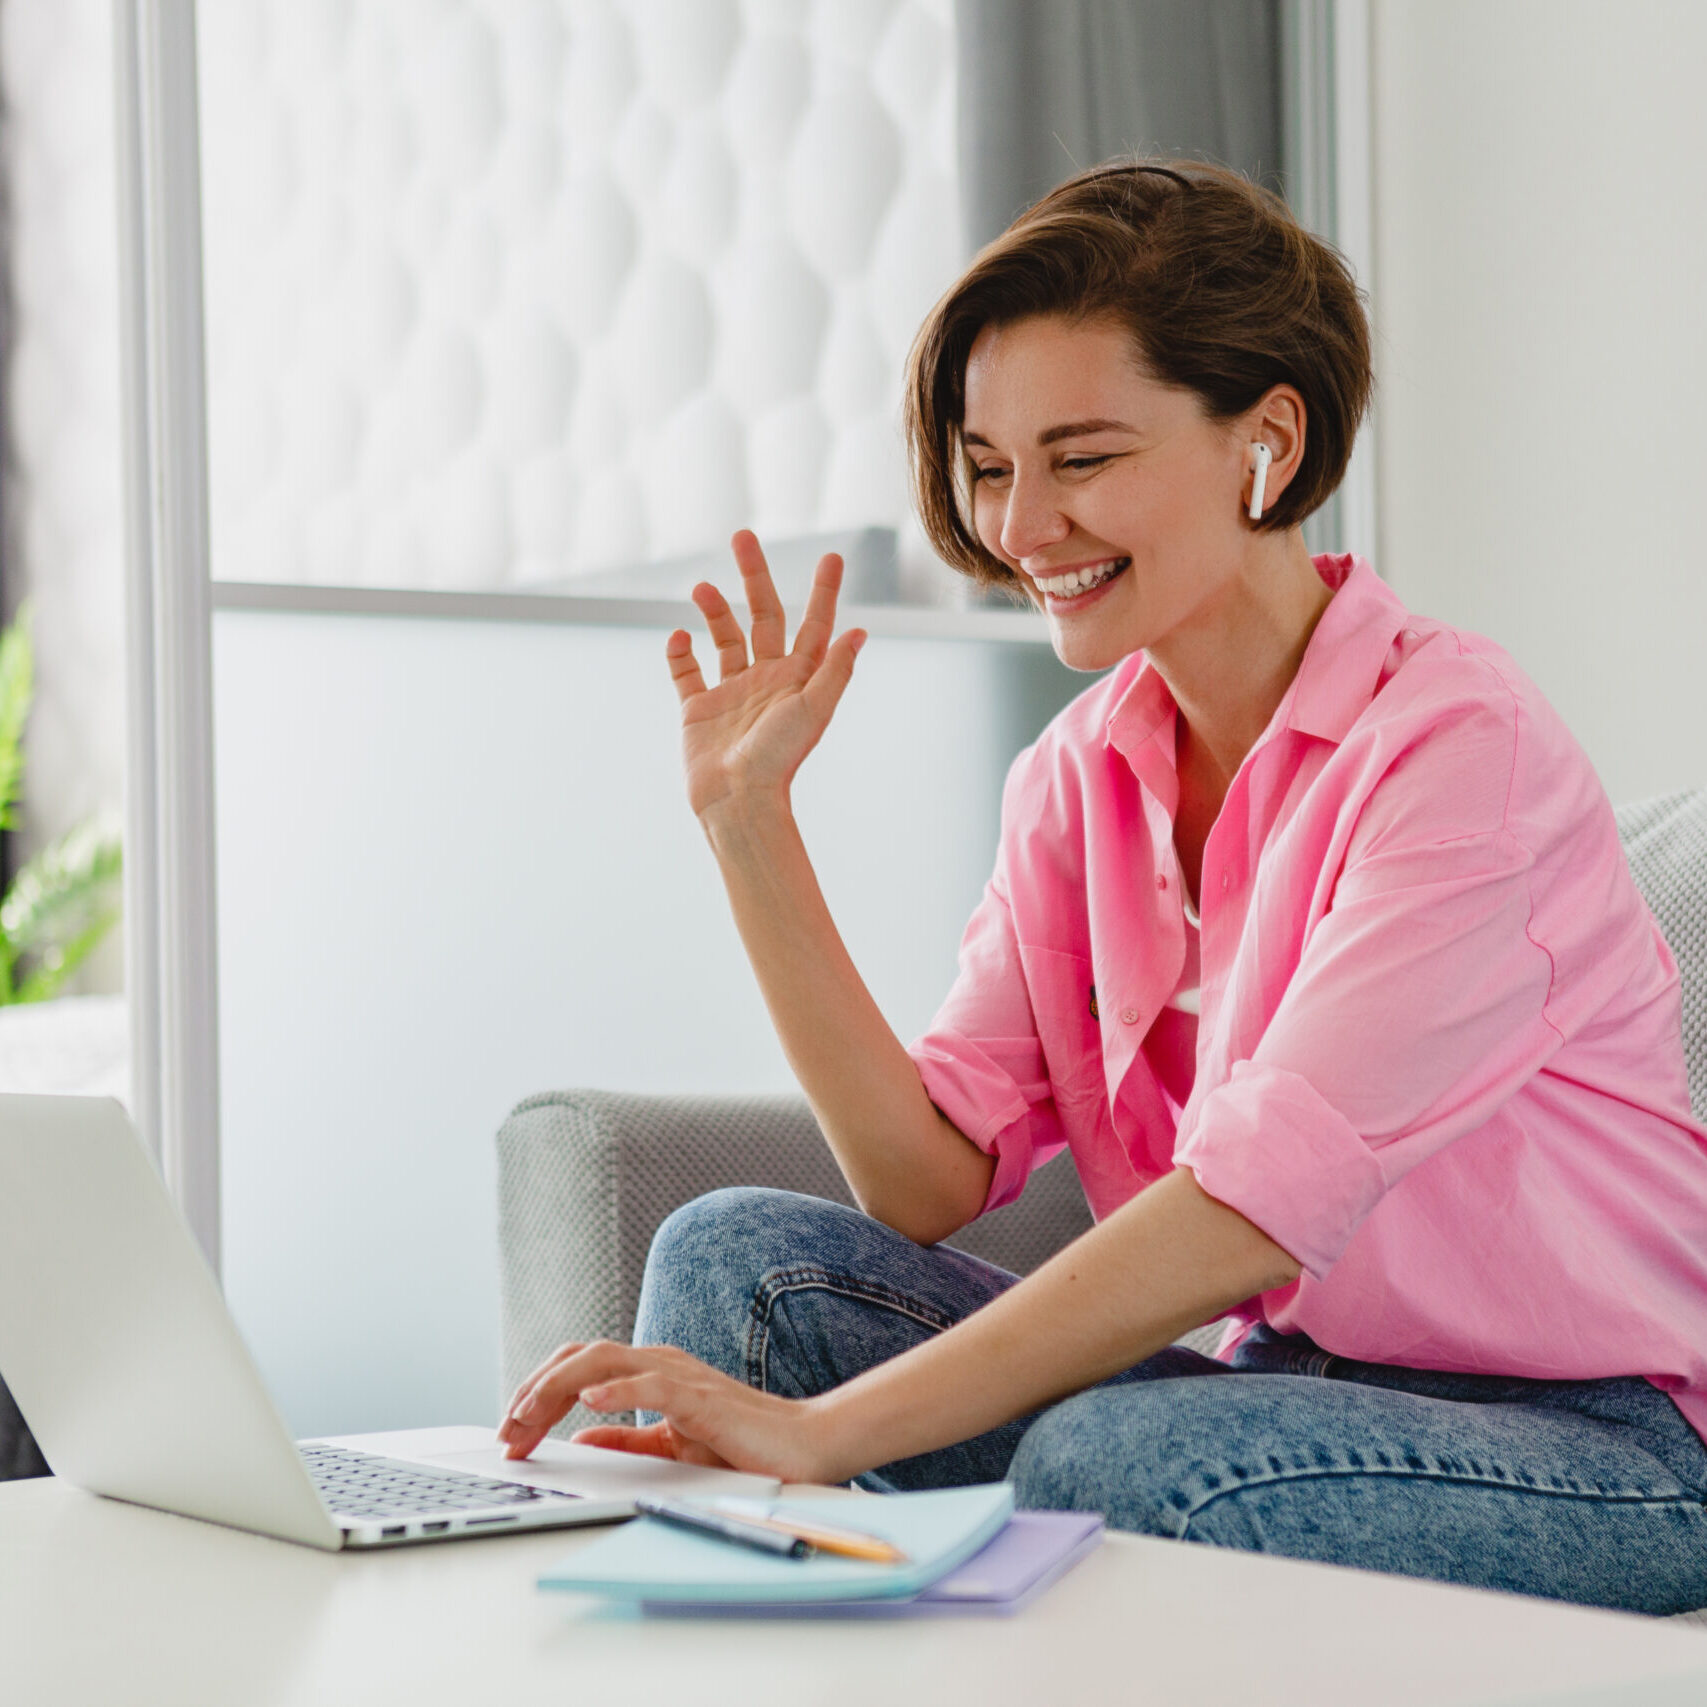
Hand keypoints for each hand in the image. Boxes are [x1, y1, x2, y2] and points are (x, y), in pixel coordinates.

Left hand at [496, 1339, 842, 1482]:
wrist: (801, 1447)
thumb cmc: (742, 1442)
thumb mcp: (670, 1445)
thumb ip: (627, 1439)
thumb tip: (581, 1437)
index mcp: (650, 1372)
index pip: (580, 1368)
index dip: (538, 1393)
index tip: (511, 1432)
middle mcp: (660, 1363)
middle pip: (581, 1357)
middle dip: (535, 1390)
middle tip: (506, 1430)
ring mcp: (681, 1374)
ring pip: (605, 1361)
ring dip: (559, 1387)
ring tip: (528, 1413)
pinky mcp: (702, 1396)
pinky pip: (653, 1385)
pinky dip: (617, 1389)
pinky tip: (590, 1402)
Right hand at [668, 531, 865, 820]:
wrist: (737, 801)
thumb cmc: (780, 760)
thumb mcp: (813, 710)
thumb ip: (834, 670)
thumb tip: (860, 632)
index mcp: (797, 678)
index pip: (814, 624)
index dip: (825, 591)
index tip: (833, 556)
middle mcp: (766, 680)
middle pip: (762, 616)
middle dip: (754, 576)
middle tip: (743, 537)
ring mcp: (731, 693)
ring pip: (723, 637)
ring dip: (713, 609)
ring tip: (700, 586)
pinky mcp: (698, 710)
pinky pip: (686, 673)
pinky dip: (680, 653)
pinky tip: (678, 638)